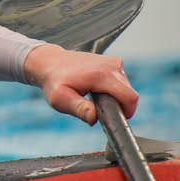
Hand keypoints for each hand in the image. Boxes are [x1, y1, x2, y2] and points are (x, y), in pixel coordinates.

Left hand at [23, 44, 138, 124]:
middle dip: (117, 106)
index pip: (130, 98)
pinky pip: (122, 82)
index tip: (110, 118)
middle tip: (96, 107)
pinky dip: (113, 89)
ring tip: (93, 96)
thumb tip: (95, 118)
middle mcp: (112, 65)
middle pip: (129, 95)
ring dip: (114, 97)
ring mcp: (114, 62)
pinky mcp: (114, 62)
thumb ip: (79, 109)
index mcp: (102, 75)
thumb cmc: (54, 82)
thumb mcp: (60, 99)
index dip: (126, 113)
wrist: (50, 62)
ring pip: (126, 89)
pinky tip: (96, 89)